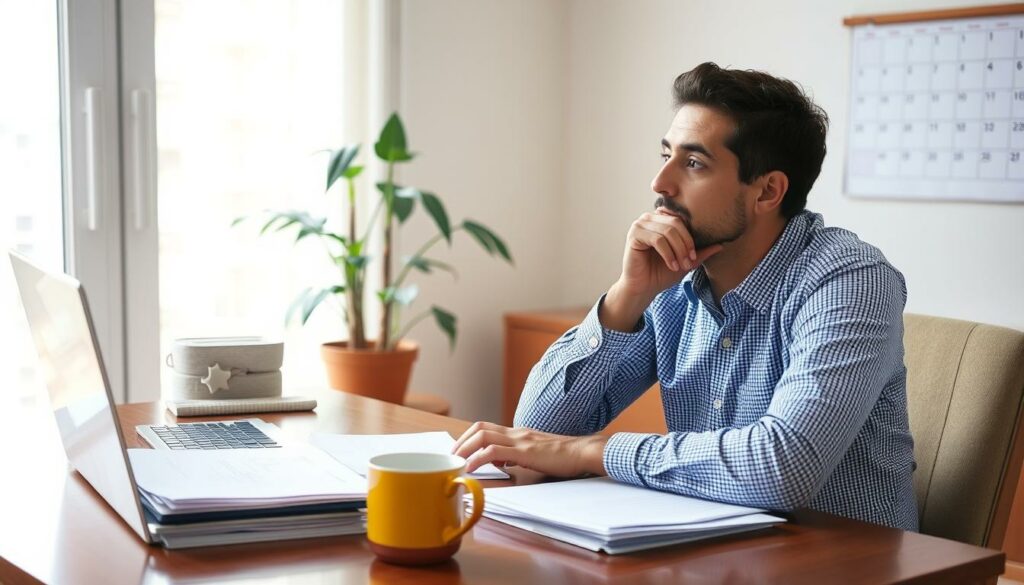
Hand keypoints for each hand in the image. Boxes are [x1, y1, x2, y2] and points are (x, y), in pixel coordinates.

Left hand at [451, 421, 607, 476]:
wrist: (583, 452)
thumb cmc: (564, 456)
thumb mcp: (536, 453)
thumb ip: (517, 455)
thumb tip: (501, 461)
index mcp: (518, 433)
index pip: (486, 428)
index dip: (468, 437)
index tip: (458, 451)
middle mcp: (516, 433)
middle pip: (479, 428)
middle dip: (461, 442)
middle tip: (451, 457)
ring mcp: (520, 441)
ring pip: (483, 436)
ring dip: (465, 448)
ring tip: (456, 462)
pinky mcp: (524, 452)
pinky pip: (494, 452)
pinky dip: (478, 459)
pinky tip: (471, 468)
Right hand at [600, 209, 721, 331]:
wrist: (643, 288)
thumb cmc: (661, 273)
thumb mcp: (686, 261)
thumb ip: (701, 252)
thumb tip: (722, 243)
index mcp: (661, 220)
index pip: (682, 219)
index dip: (691, 237)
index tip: (694, 256)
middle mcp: (649, 218)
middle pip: (676, 223)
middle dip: (686, 244)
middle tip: (690, 261)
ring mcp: (640, 225)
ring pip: (668, 231)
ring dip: (678, 250)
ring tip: (681, 265)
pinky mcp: (634, 235)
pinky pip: (657, 239)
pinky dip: (668, 254)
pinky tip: (671, 265)